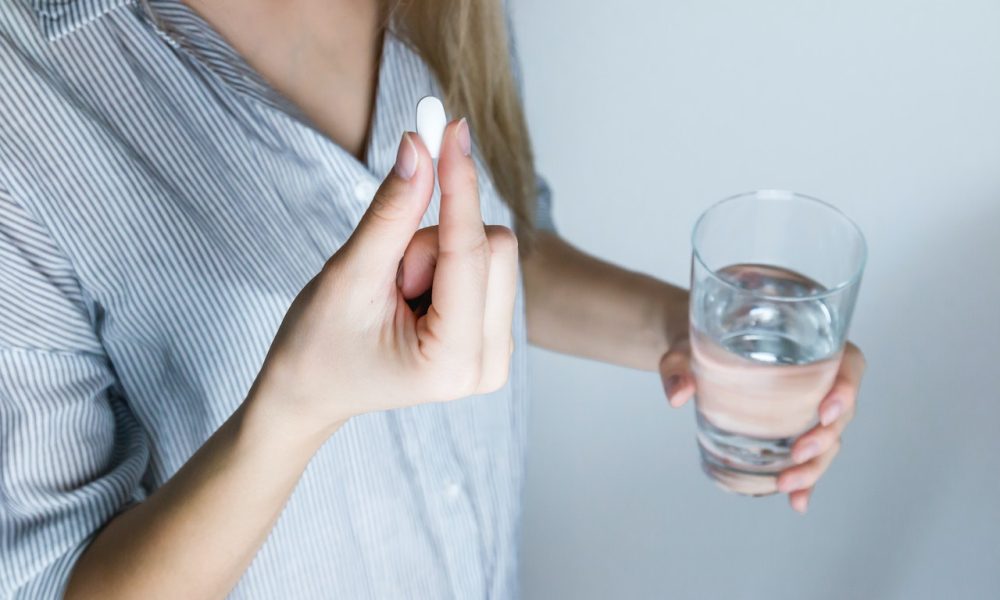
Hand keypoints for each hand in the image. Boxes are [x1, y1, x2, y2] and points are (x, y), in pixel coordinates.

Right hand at [253, 119, 517, 437]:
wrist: (312, 391)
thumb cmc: (318, 346)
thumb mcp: (349, 276)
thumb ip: (390, 212)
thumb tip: (420, 146)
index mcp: (453, 362)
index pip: (469, 251)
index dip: (459, 184)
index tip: (451, 127)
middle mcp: (490, 364)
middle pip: (494, 247)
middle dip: (434, 242)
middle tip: (390, 275)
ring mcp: (497, 352)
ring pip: (491, 252)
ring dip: (436, 255)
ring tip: (396, 293)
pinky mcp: (493, 334)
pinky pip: (485, 265)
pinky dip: (445, 265)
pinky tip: (414, 297)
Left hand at [659, 339, 865, 512]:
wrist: (690, 355)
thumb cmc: (697, 340)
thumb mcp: (684, 348)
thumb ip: (678, 366)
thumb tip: (678, 394)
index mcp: (807, 345)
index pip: (847, 364)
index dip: (847, 388)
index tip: (826, 410)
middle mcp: (815, 377)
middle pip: (840, 411)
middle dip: (825, 438)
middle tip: (798, 454)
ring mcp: (805, 407)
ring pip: (828, 440)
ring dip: (815, 466)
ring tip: (787, 485)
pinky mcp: (791, 429)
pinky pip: (808, 456)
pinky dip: (806, 480)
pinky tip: (797, 501)